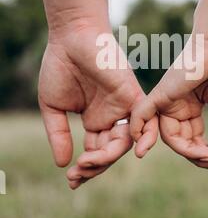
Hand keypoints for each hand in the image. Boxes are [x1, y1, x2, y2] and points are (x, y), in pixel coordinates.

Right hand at [38, 20, 157, 188]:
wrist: (71, 37)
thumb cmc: (59, 66)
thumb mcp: (53, 107)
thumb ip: (58, 134)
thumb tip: (62, 164)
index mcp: (94, 120)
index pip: (95, 151)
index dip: (86, 168)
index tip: (71, 180)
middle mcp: (111, 117)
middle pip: (110, 152)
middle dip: (95, 166)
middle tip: (78, 174)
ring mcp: (123, 107)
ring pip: (124, 142)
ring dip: (108, 157)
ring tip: (89, 163)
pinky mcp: (132, 94)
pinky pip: (143, 120)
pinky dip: (142, 136)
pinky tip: (133, 152)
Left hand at [130, 32, 207, 171]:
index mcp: (190, 109)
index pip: (191, 139)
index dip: (202, 153)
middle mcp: (176, 107)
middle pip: (179, 141)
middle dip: (196, 155)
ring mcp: (167, 101)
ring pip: (166, 135)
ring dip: (185, 151)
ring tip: (204, 158)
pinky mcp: (160, 94)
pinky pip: (142, 114)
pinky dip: (138, 130)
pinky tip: (142, 151)